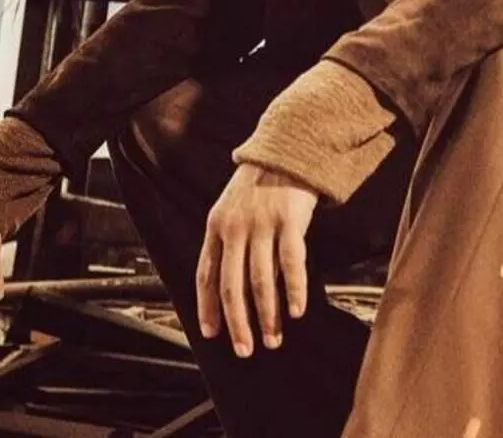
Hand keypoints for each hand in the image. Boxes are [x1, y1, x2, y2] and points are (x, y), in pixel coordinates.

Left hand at [197, 163, 317, 356]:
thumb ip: (228, 245)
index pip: (206, 276)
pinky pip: (291, 263)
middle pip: (232, 286)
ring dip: (267, 315)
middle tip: (244, 349)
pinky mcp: (290, 221)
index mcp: (215, 227)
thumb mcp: (231, 211)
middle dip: (238, 323)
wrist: (286, 152)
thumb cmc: (258, 187)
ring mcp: (263, 225)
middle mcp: (235, 228)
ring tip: (273, 339)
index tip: (212, 335)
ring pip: (261, 281)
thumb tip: (234, 292)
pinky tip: (297, 311)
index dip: (207, 308)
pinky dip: (294, 291)